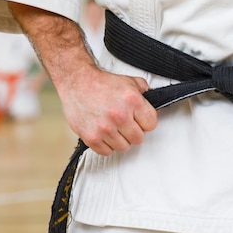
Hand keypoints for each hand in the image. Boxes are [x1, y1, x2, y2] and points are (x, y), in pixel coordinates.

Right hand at [7, 2, 157, 155]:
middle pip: (139, 139)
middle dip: (134, 131)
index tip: (139, 119)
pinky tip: (105, 134)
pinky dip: (107, 145)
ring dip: (120, 139)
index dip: (146, 122)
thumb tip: (156, 107)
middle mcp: (119, 116)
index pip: (151, 125)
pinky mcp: (91, 137)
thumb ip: (146, 94)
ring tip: (114, 128)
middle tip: (125, 123)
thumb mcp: (130, 82)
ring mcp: (104, 128)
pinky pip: (107, 152)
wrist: (76, 81)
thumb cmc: (102, 83)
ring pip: (124, 147)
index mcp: (132, 101)